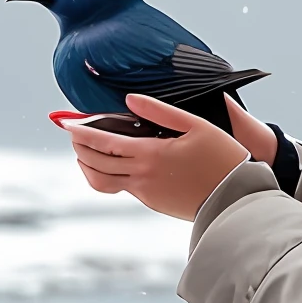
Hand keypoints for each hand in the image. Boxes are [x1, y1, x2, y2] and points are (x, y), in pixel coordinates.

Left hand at [66, 95, 259, 220]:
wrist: (236, 197)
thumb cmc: (222, 157)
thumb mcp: (195, 125)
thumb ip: (159, 111)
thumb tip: (130, 100)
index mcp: (150, 154)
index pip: (103, 143)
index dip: (81, 132)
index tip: (66, 123)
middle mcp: (142, 176)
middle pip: (96, 163)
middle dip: (79, 147)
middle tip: (73, 134)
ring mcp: (145, 192)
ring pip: (102, 182)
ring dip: (88, 166)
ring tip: (86, 152)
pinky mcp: (152, 202)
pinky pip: (120, 187)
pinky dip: (108, 174)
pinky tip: (114, 163)